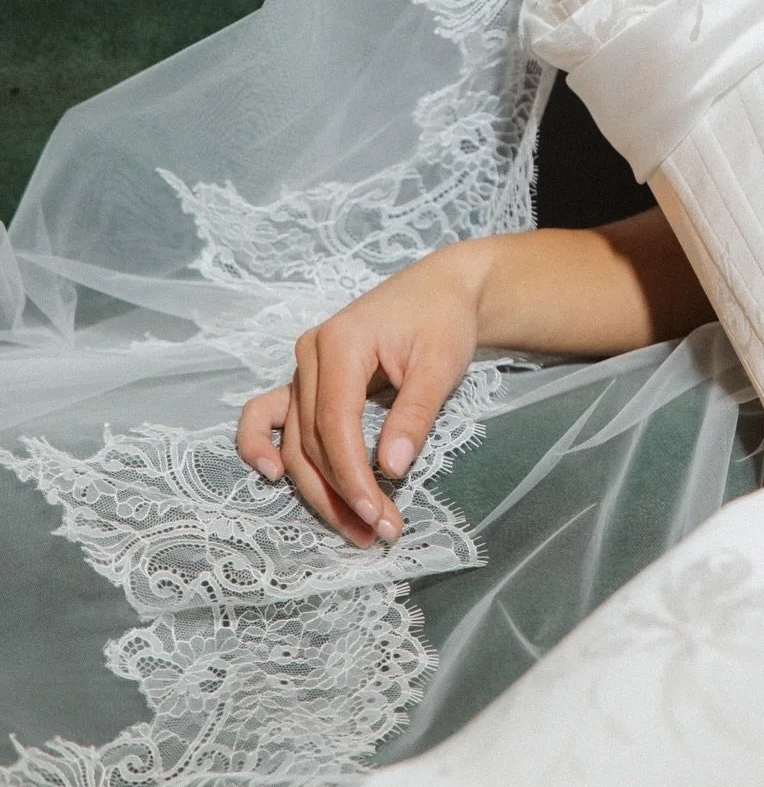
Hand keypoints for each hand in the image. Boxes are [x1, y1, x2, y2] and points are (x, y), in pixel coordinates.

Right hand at [235, 240, 489, 546]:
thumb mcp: (441, 363)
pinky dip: (261, 444)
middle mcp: (310, 354)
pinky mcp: (307, 378)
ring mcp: (303, 367)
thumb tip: (392, 468)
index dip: (352, 476)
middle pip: (311, 440)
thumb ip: (414, 414)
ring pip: (296, 441)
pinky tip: (270, 475)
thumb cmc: (443, 320)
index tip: (378, 515)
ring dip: (319, 489)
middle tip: (379, 533)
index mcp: (340, 343)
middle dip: (342, 494)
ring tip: (357, 529)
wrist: (440, 290)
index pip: (335, 424)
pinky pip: (270, 414)